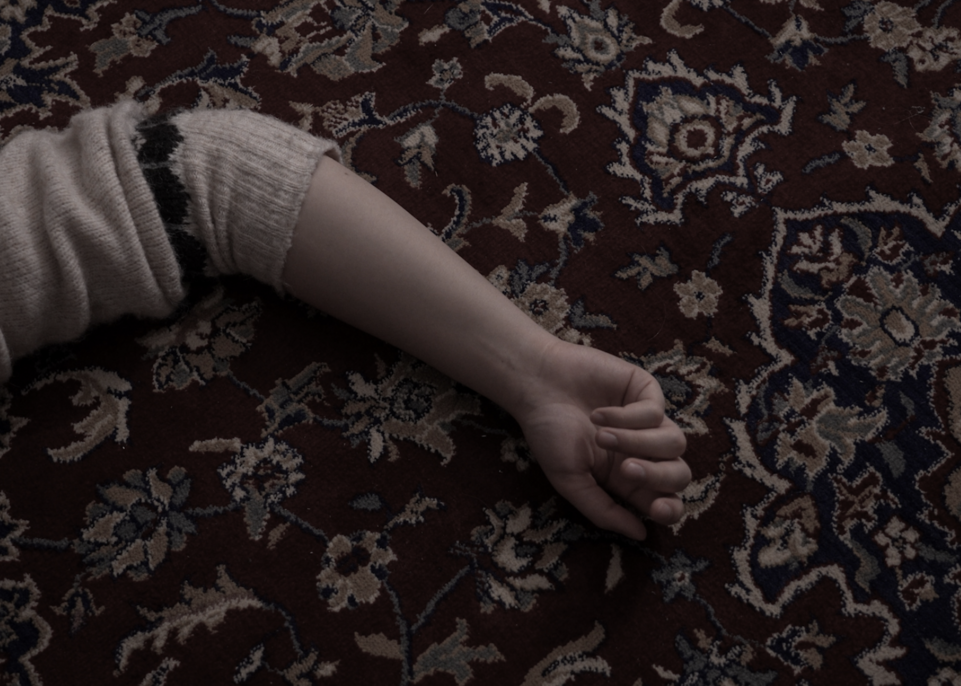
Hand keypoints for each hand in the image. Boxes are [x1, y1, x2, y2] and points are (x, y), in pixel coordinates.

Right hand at [512, 339, 689, 540]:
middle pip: (679, 473)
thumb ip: (603, 510)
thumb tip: (642, 534)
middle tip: (627, 469)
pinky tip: (599, 414)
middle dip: (657, 476)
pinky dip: (627, 416)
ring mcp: (648, 420)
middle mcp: (643, 450)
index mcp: (627, 478)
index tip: (655, 509)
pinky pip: (657, 412)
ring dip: (637, 442)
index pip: (666, 500)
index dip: (670, 509)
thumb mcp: (570, 481)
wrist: (536, 386)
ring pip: (674, 443)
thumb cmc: (549, 433)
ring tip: (602, 437)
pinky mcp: (646, 392)